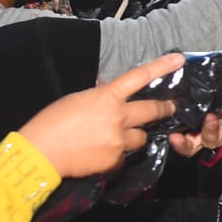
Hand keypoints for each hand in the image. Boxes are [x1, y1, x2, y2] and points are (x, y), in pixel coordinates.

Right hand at [20, 52, 182, 178]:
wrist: (42, 152)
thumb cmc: (52, 120)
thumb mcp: (77, 99)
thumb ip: (98, 96)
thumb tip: (107, 92)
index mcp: (107, 96)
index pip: (139, 77)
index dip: (161, 67)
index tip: (179, 60)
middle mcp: (118, 117)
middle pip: (152, 110)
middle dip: (164, 109)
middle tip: (170, 108)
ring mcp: (119, 141)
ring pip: (141, 137)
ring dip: (136, 136)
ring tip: (123, 137)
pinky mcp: (115, 161)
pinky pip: (124, 156)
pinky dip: (117, 154)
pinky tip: (101, 154)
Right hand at [183, 61, 221, 150]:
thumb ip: (209, 79)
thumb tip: (189, 73)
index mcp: (207, 114)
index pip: (188, 131)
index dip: (178, 136)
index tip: (169, 132)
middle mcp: (218, 127)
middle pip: (196, 144)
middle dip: (185, 144)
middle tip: (177, 137)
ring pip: (214, 142)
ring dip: (209, 131)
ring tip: (211, 117)